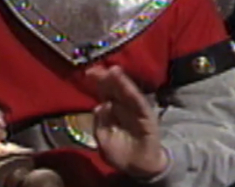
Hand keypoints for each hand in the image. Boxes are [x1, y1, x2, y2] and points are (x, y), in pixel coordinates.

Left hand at [88, 65, 168, 179]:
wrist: (139, 166)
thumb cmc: (121, 153)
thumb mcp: (103, 139)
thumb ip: (100, 123)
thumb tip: (100, 105)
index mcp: (113, 111)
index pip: (105, 93)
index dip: (98, 83)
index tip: (88, 73)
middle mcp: (124, 107)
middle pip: (115, 89)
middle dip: (106, 78)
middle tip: (96, 68)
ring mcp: (136, 110)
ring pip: (127, 93)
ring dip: (120, 81)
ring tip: (112, 70)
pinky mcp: (146, 116)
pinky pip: (138, 102)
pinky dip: (132, 92)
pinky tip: (126, 84)